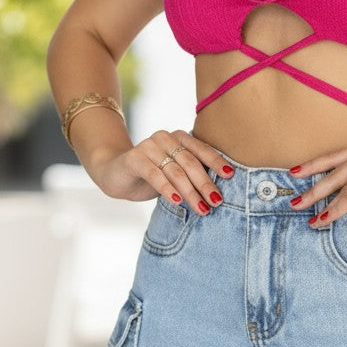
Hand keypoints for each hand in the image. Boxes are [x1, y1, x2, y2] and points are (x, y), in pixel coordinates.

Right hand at [91, 129, 233, 214]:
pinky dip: (167, 189)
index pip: (202, 149)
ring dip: (190, 192)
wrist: (115, 174)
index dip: (216, 162)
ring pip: (175, 171)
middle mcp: (166, 137)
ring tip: (202, 208)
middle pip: (191, 162)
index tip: (231, 176)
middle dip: (206, 184)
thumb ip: (192, 175)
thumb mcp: (174, 174)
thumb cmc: (152, 176)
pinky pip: (154, 174)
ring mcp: (149, 146)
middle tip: (217, 201)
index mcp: (179, 138)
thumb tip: (219, 192)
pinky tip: (177, 201)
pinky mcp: (134, 158)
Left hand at [287, 141, 346, 226]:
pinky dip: (336, 210)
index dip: (313, 164)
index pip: (336, 155)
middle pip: (333, 171)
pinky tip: (324, 219)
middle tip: (293, 201)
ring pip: (340, 185)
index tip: (294, 172)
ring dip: (320, 202)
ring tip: (306, 215)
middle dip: (311, 187)